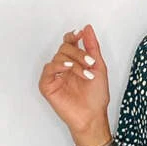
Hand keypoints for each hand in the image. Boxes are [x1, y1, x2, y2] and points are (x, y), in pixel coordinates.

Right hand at [39, 23, 111, 142]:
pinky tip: (68, 68)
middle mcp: (63, 67)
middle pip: (64, 48)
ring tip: (86, 73)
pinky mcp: (47, 85)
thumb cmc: (96, 97)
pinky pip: (48, 69)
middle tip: (90, 63)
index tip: (80, 33)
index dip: (73, 36)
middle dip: (78, 53)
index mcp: (74, 62)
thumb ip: (92, 47)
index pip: (69, 42)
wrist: (93, 116)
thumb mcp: (99, 67)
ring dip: (74, 62)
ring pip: (58, 57)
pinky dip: (58, 65)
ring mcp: (55, 76)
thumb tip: (87, 28)